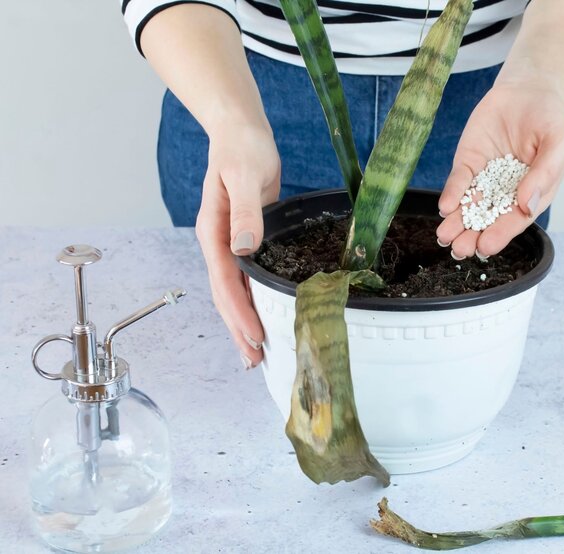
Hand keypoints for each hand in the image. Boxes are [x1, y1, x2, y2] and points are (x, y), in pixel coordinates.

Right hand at [195, 124, 279, 367]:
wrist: (242, 133)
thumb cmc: (242, 149)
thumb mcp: (246, 176)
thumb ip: (246, 213)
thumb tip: (244, 248)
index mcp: (214, 233)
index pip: (225, 281)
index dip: (239, 311)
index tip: (254, 336)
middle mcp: (220, 243)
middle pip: (226, 295)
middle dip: (238, 328)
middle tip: (254, 360)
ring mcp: (232, 243)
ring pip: (235, 291)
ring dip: (244, 320)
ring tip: (256, 350)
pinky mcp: (247, 239)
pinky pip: (248, 277)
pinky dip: (254, 298)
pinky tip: (263, 313)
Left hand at [436, 78, 563, 258]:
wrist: (528, 90)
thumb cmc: (550, 120)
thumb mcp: (559, 144)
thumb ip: (545, 174)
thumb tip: (526, 206)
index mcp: (533, 196)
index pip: (515, 220)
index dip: (501, 234)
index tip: (486, 245)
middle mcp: (507, 193)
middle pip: (488, 220)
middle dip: (473, 236)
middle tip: (460, 249)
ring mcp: (486, 180)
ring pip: (469, 207)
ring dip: (457, 223)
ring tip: (445, 237)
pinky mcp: (468, 164)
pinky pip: (459, 183)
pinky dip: (452, 195)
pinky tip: (445, 207)